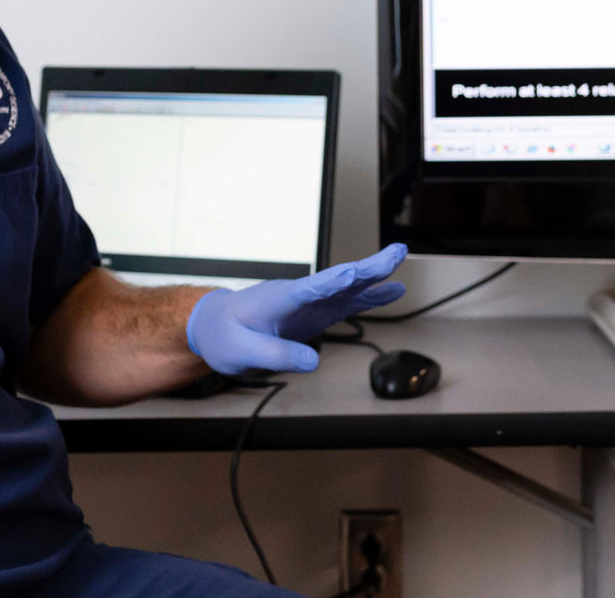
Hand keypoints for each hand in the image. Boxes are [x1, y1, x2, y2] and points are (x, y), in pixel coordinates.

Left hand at [185, 244, 408, 373]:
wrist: (214, 327)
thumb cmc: (223, 336)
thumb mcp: (240, 352)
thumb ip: (276, 355)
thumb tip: (312, 361)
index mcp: (277, 299)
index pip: (308, 288)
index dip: (331, 281)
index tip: (352, 273)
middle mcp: (299, 295)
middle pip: (338, 279)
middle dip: (367, 267)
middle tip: (395, 253)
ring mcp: (310, 302)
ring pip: (348, 287)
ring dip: (375, 276)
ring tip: (400, 262)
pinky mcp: (316, 313)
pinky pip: (347, 302)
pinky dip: (370, 297)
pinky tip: (392, 292)